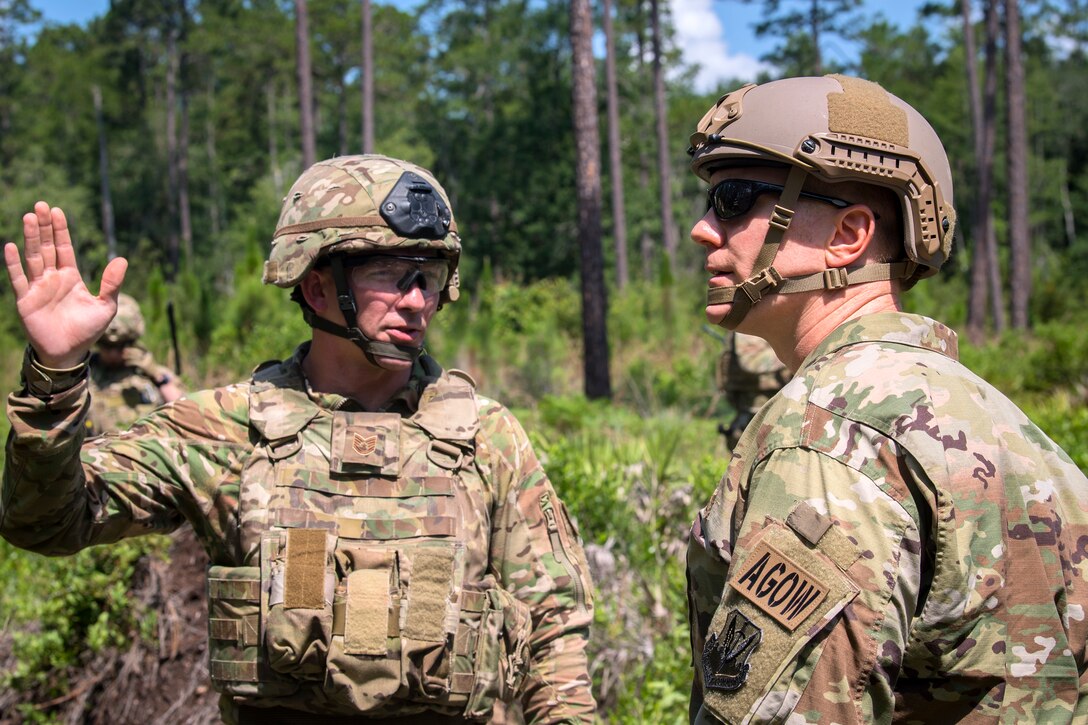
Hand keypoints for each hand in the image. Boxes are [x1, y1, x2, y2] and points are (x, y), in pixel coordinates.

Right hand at [4, 201, 127, 367]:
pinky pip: (18, 278)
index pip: (64, 248)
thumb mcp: (106, 306)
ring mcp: (38, 288)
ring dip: (30, 238)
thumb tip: (122, 259)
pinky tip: (10, 246)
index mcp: (71, 277)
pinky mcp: (25, 300)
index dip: (60, 230)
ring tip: (29, 217)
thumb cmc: (87, 330)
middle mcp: (52, 279)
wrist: (69, 353)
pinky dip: (14, 264)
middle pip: (46, 247)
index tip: (57, 211)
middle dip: (44, 227)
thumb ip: (112, 284)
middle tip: (40, 205)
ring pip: (33, 257)